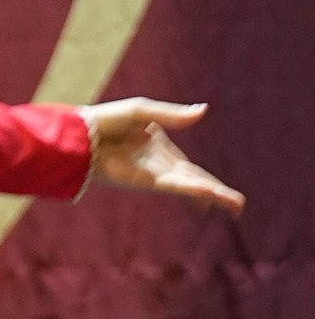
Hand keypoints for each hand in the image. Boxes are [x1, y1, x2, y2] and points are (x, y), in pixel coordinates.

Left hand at [83, 100, 242, 215]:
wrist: (80, 135)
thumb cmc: (106, 121)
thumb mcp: (143, 111)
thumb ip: (173, 115)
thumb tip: (203, 111)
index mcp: (160, 150)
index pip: (190, 169)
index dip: (207, 181)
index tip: (224, 195)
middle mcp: (159, 166)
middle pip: (195, 181)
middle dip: (217, 194)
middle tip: (239, 207)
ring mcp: (153, 175)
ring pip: (189, 187)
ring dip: (212, 195)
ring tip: (235, 207)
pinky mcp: (143, 180)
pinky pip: (173, 185)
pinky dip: (191, 188)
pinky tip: (207, 193)